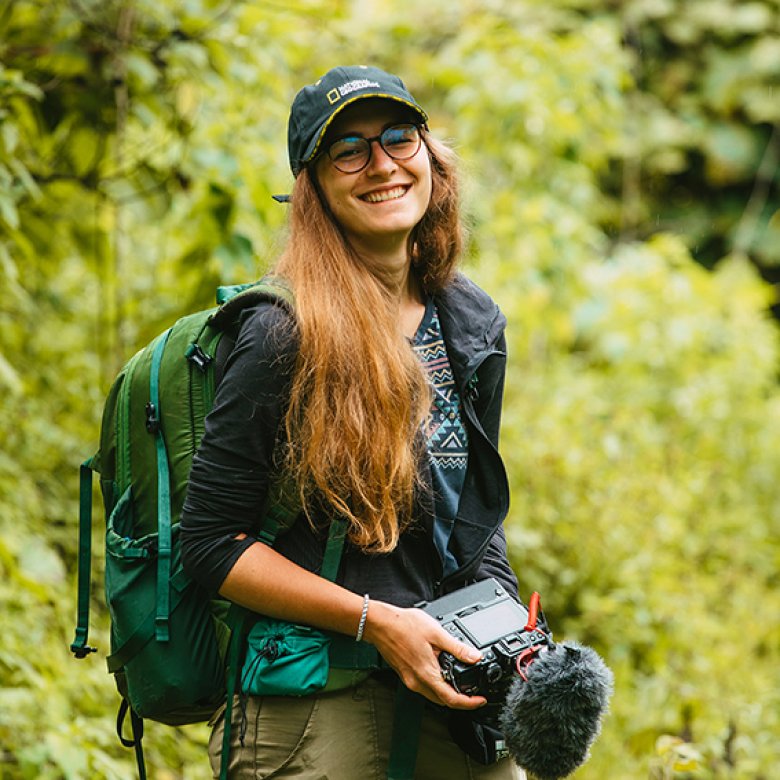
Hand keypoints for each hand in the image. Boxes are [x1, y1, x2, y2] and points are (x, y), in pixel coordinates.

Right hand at [362, 600, 486, 709]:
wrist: (380, 624)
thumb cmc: (403, 626)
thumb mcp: (436, 633)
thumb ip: (457, 647)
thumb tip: (475, 657)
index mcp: (427, 674)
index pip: (452, 699)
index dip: (470, 704)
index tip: (480, 701)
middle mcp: (417, 682)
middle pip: (443, 701)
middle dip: (460, 700)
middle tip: (473, 693)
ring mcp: (409, 679)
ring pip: (433, 695)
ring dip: (447, 693)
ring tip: (459, 682)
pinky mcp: (404, 674)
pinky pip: (423, 687)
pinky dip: (435, 685)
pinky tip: (439, 671)